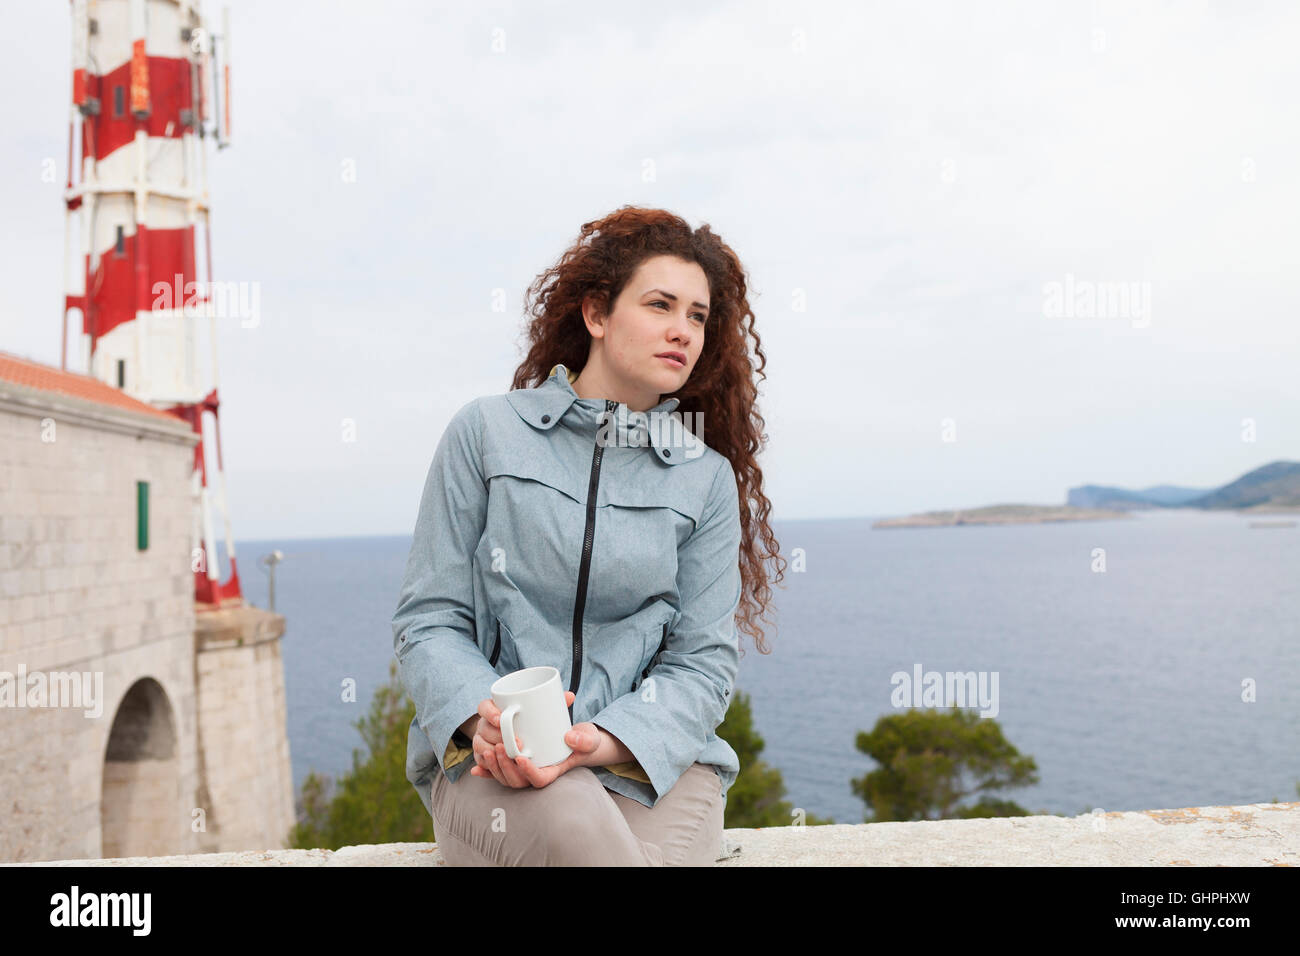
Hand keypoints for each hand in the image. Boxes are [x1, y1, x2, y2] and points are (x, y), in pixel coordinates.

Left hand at [468, 691, 604, 788]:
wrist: (579, 739)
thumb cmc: (585, 740)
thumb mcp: (590, 738)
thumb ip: (585, 739)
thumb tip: (570, 738)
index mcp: (554, 771)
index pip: (539, 780)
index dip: (528, 772)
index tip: (521, 757)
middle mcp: (538, 774)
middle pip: (518, 780)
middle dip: (506, 767)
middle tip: (499, 747)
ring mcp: (527, 771)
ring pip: (507, 778)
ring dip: (495, 767)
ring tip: (488, 750)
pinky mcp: (518, 764)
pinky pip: (500, 774)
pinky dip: (488, 773)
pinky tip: (476, 770)